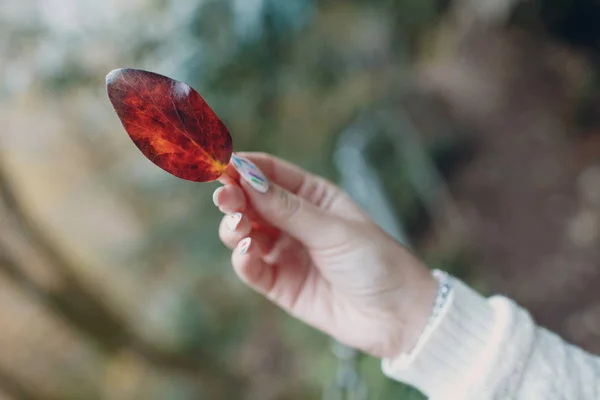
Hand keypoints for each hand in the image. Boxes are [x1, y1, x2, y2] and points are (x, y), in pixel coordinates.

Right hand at [214, 153, 436, 357]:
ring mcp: (286, 253)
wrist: (397, 316)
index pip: (271, 174)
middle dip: (234, 197)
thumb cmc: (376, 261)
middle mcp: (295, 222)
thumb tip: (247, 177)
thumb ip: (288, 208)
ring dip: (234, 228)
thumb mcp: (333, 229)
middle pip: (251, 202)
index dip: (245, 167)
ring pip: (244, 233)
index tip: (222, 165)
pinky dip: (242, 259)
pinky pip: (251, 268)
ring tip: (240, 228)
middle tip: (224, 197)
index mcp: (313, 197)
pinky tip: (245, 252)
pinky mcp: (280, 284)